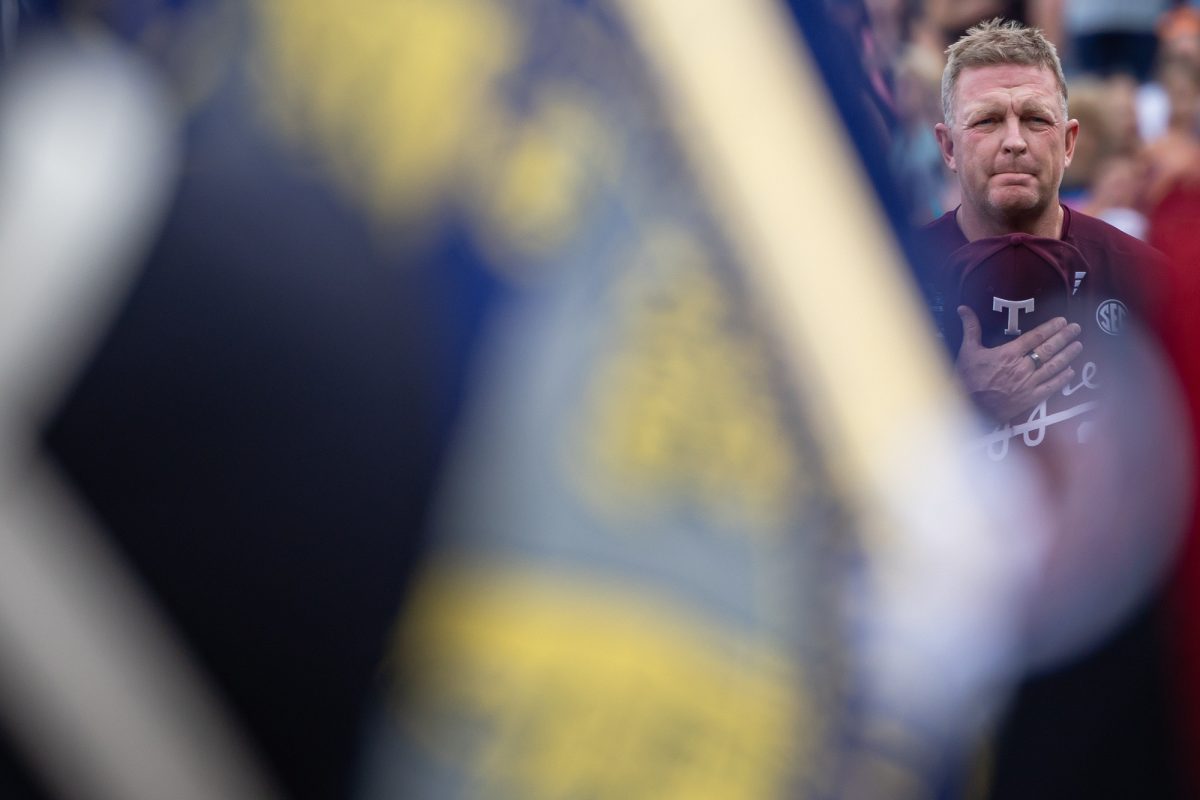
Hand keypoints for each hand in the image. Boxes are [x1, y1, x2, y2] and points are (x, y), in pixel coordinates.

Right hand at [954, 305, 1082, 421]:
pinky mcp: (1030, 399)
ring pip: (1053, 366)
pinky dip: (1062, 379)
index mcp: (1008, 353)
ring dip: (1067, 355)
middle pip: (1048, 349)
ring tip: (1079, 345)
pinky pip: (1051, 387)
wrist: (968, 408)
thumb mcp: (967, 351)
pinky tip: (1070, 371)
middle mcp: (1022, 367)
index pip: (1034, 337)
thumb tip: (963, 308)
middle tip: (1076, 328)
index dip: (1050, 328)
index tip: (1062, 321)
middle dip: (1064, 337)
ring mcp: (1028, 383)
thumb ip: (970, 328)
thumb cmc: (967, 379)